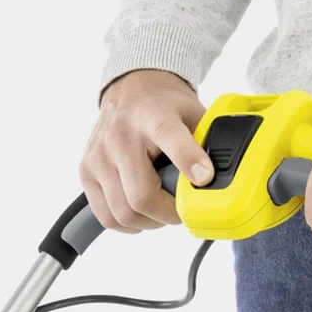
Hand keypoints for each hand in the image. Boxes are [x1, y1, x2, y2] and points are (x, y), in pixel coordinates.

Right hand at [79, 69, 213, 232]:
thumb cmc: (166, 107)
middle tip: (182, 210)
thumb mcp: (194, 115)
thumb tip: (225, 177)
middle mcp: (120, 135)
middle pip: (142, 196)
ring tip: (162, 211)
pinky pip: (106, 215)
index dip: (189, 162)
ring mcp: (98, 155)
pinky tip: (141, 213)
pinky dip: (127, 223)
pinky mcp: (86, 171)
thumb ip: (208, 143)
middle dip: (169, 214)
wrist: (132, 88)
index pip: (171, 139)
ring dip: (149, 222)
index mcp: (154, 117)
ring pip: (123, 212)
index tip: (204, 178)